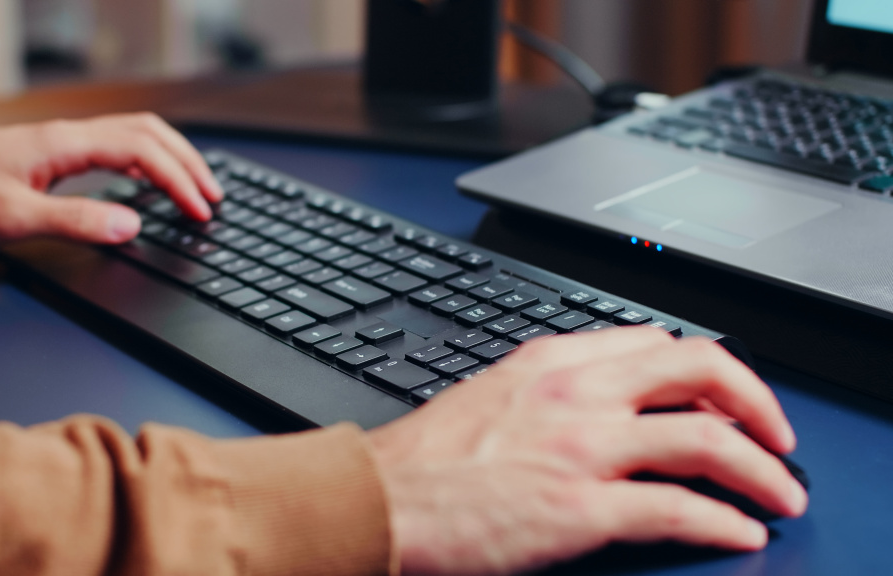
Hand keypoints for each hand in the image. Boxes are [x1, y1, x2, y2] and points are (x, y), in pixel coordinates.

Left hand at [0, 113, 221, 243]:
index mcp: (66, 145)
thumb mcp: (16, 217)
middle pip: (150, 133)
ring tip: (196, 186)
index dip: (178, 180)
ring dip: (172, 157)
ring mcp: (66, 140)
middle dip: (189, 162)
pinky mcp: (58, 151)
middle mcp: (71, 135)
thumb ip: (77, 221)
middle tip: (214, 196)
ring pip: (137, 133)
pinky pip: (118, 144)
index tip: (200, 210)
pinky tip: (152, 180)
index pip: (142, 150)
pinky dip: (148, 160)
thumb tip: (131, 224)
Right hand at [369, 328, 806, 574]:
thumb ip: (551, 388)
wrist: (377, 499)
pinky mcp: (578, 508)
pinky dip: (723, 522)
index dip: (708, 370)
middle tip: (776, 437)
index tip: (726, 398)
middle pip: (699, 371)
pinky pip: (678, 508)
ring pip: (706, 440)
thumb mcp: (494, 395)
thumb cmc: (425, 457)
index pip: (657, 344)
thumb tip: (603, 403)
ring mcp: (580, 448)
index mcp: (552, 362)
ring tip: (779, 494)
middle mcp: (575, 393)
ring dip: (761, 470)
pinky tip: (738, 533)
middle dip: (756, 403)